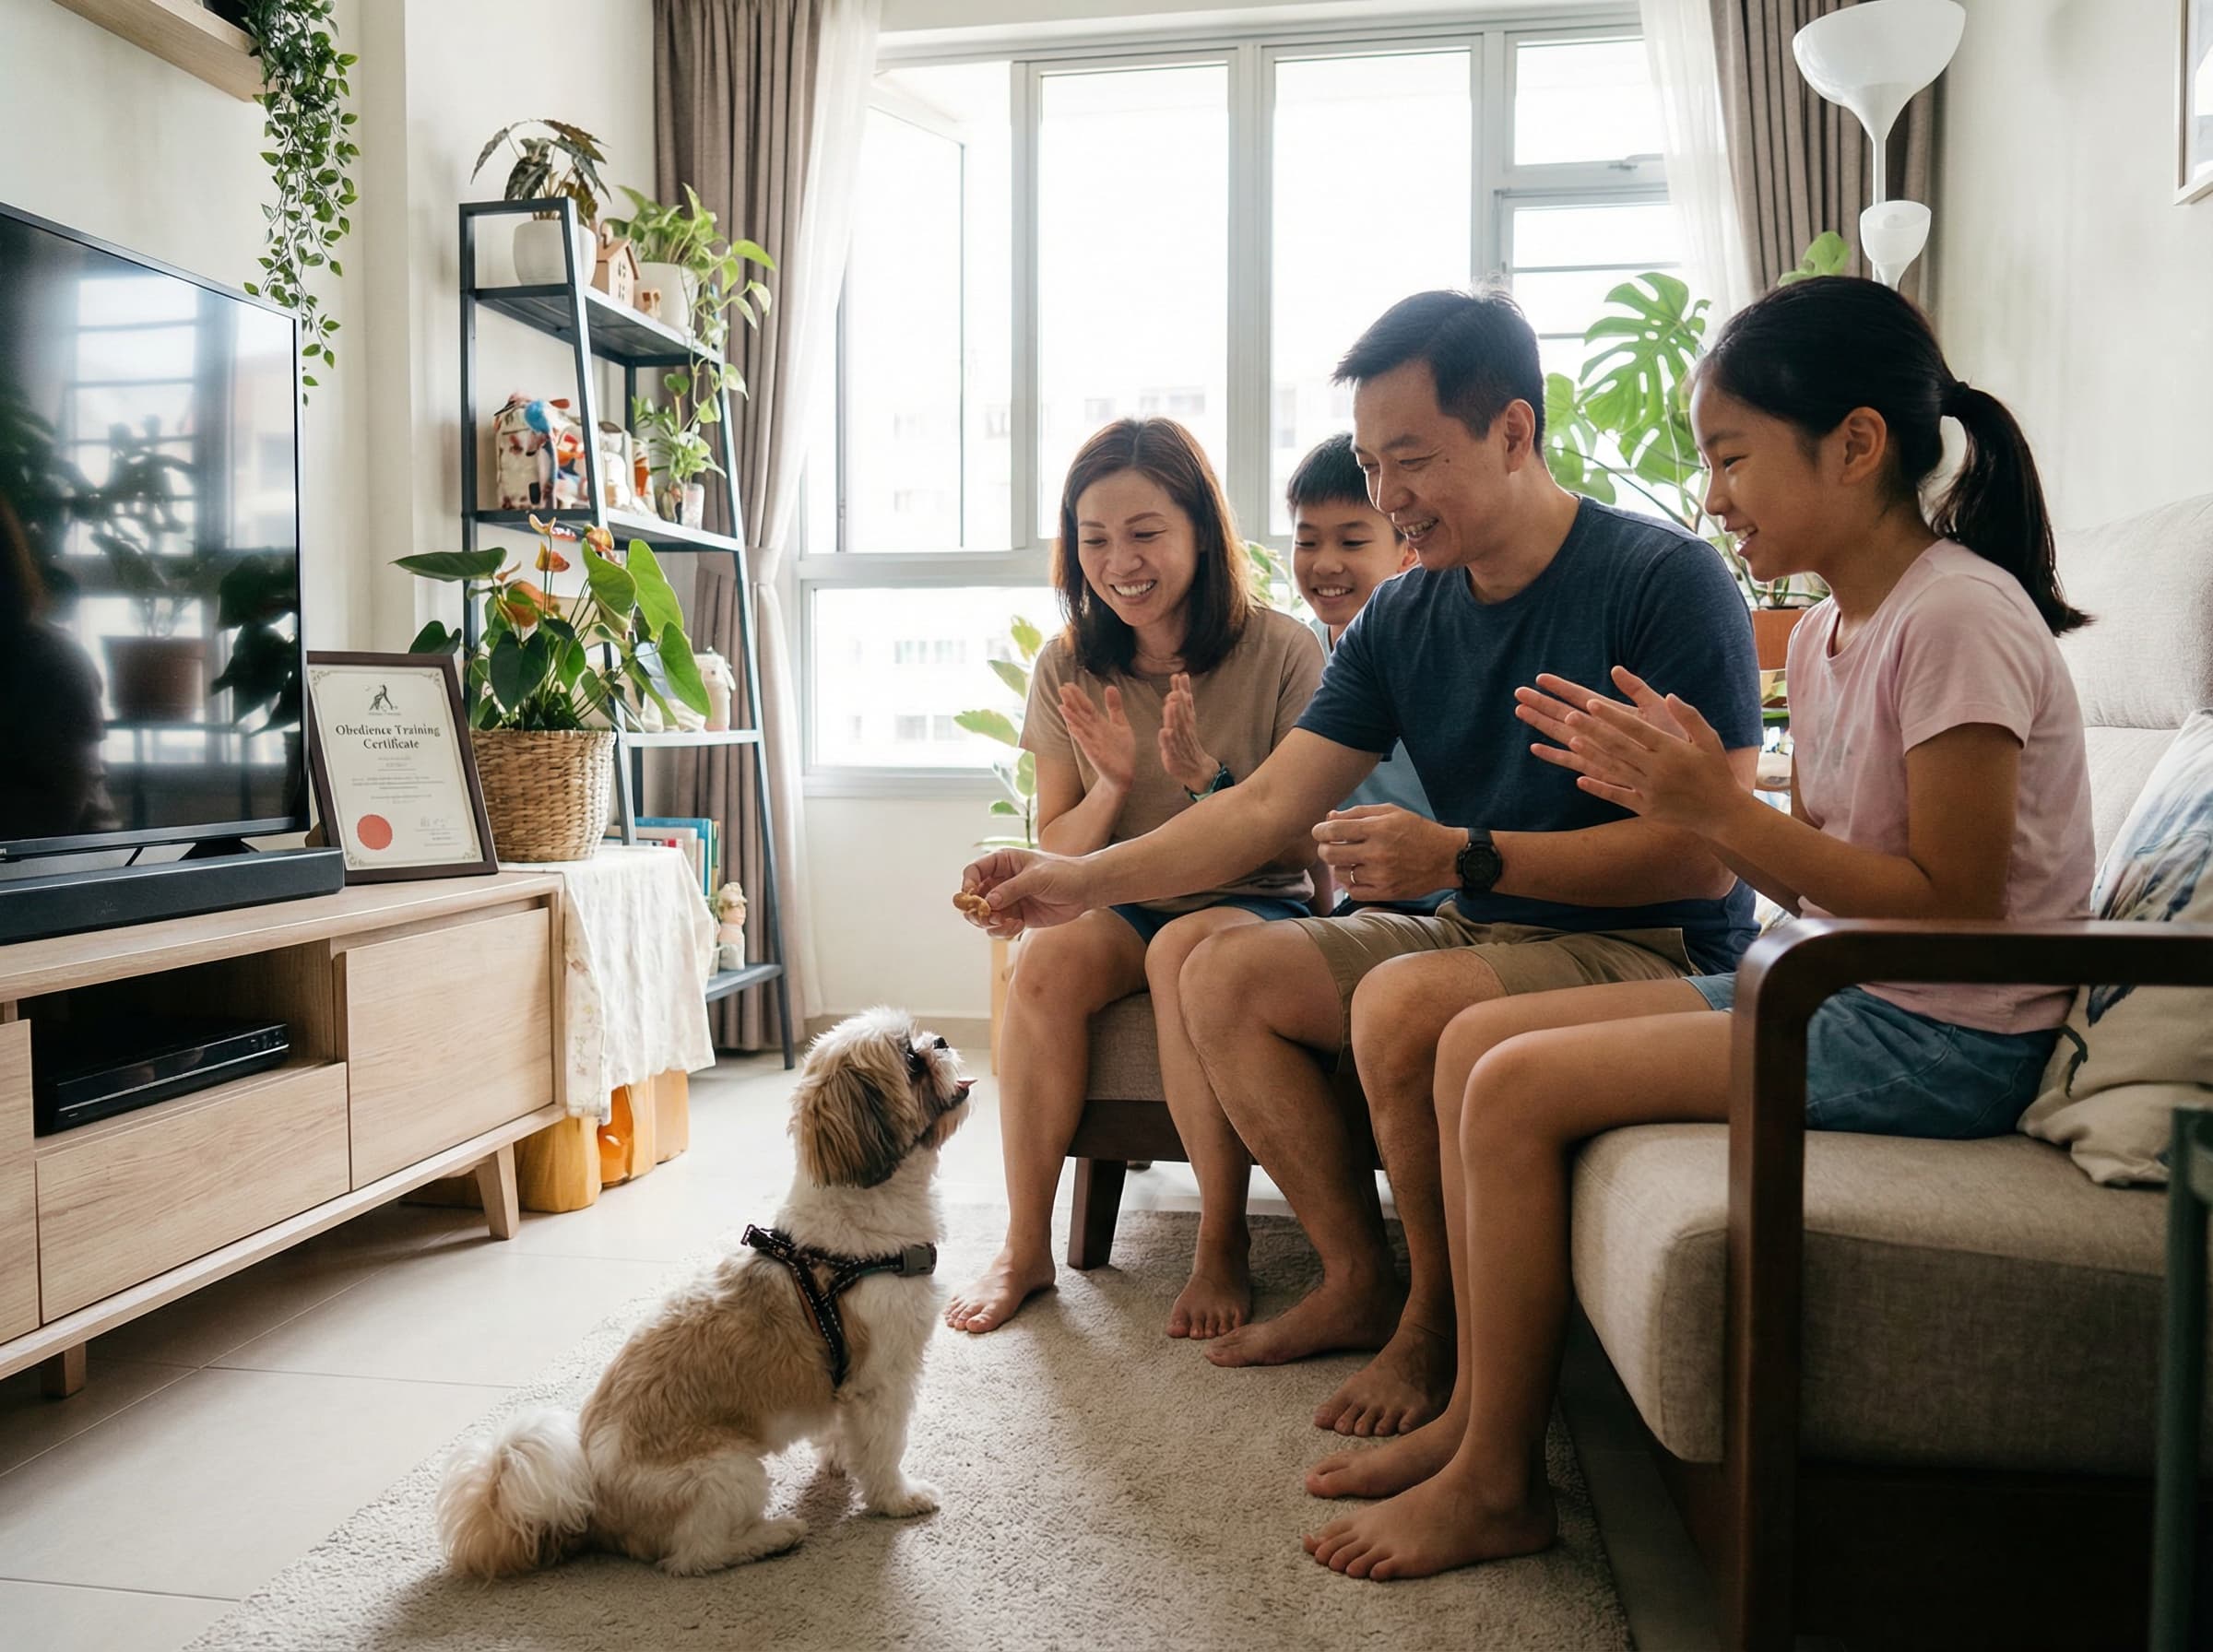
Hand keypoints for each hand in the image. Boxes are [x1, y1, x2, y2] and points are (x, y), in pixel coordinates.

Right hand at [956, 848, 1094, 937]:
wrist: (1085, 890)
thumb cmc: (1063, 874)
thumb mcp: (1037, 877)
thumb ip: (1012, 889)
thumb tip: (989, 902)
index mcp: (1003, 862)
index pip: (974, 871)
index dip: (968, 883)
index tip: (970, 897)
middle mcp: (1001, 881)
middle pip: (974, 897)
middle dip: (976, 910)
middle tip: (987, 918)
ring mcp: (1007, 900)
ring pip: (984, 916)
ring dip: (989, 923)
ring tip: (1006, 923)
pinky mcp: (1015, 916)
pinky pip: (998, 928)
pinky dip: (1003, 930)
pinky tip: (1018, 926)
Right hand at [1060, 683, 1135, 793]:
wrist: (1124, 774)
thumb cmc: (1121, 751)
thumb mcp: (1121, 724)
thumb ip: (1115, 707)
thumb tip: (1109, 686)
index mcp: (1099, 724)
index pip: (1086, 707)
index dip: (1078, 696)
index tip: (1068, 684)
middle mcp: (1092, 732)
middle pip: (1080, 714)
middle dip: (1071, 702)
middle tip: (1060, 688)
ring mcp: (1092, 743)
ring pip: (1079, 728)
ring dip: (1070, 718)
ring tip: (1061, 706)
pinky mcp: (1095, 755)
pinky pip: (1086, 744)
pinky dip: (1079, 735)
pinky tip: (1073, 727)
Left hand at [1157, 672, 1217, 795]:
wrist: (1196, 768)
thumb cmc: (1188, 740)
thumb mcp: (1187, 717)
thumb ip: (1185, 697)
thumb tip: (1182, 675)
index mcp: (1188, 720)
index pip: (1187, 703)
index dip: (1184, 689)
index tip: (1180, 676)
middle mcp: (1186, 730)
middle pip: (1183, 714)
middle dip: (1180, 701)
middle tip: (1176, 689)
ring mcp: (1180, 743)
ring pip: (1177, 729)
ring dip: (1174, 717)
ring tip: (1170, 705)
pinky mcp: (1174, 756)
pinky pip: (1171, 747)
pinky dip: (1168, 740)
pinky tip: (1164, 732)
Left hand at [1311, 805, 1462, 900]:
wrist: (1447, 858)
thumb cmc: (1417, 831)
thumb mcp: (1391, 812)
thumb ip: (1358, 812)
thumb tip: (1329, 817)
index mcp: (1379, 829)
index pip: (1334, 830)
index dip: (1320, 831)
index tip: (1319, 832)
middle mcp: (1378, 853)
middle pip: (1330, 854)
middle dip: (1324, 849)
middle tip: (1330, 846)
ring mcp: (1381, 875)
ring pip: (1340, 874)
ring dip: (1339, 866)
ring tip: (1350, 859)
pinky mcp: (1385, 892)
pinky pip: (1353, 891)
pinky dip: (1350, 882)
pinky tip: (1358, 873)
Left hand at [1522, 666, 1742, 828]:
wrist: (1722, 813)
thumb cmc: (1716, 772)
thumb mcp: (1710, 740)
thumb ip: (1689, 717)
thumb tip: (1669, 695)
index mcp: (1672, 750)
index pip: (1636, 729)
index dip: (1611, 716)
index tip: (1590, 704)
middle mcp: (1658, 769)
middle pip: (1618, 746)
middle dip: (1592, 731)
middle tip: (1569, 716)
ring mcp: (1650, 790)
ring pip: (1614, 769)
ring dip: (1591, 754)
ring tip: (1571, 739)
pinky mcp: (1645, 808)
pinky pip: (1617, 796)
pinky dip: (1598, 788)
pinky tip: (1579, 779)